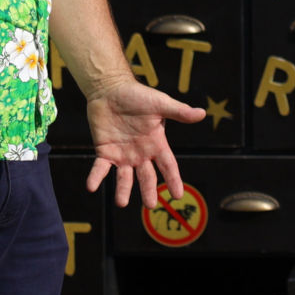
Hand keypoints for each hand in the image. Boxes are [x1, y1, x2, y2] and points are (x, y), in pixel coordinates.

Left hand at [84, 78, 204, 207]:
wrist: (111, 89)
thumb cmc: (138, 95)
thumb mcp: (161, 103)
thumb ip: (179, 111)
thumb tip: (202, 113)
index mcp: (156, 144)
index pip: (168, 166)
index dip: (173, 180)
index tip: (177, 195)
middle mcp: (140, 154)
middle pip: (147, 177)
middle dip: (148, 190)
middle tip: (150, 205)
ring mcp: (122, 155)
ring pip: (124, 178)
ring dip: (122, 190)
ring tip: (121, 203)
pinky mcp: (104, 151)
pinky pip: (100, 168)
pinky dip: (96, 177)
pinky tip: (91, 186)